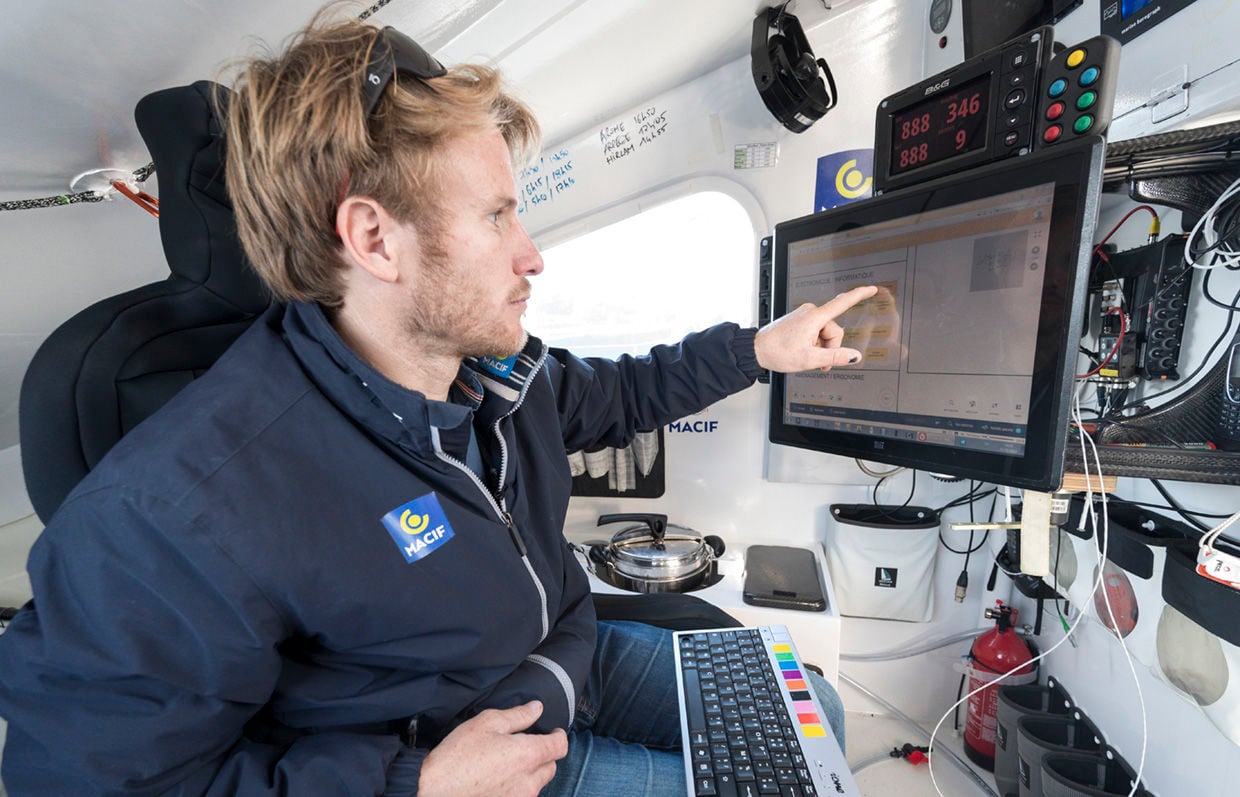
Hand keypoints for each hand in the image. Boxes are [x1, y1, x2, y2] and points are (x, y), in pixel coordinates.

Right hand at [418, 701, 567, 796]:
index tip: (552, 731)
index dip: (558, 735)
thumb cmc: (458, 754)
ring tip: (508, 764)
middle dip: (543, 755)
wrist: (434, 789)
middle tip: (524, 746)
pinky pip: (522, 796)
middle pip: (551, 766)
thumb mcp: (487, 723)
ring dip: (530, 773)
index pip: (560, 746)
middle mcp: (529, 781)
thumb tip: (537, 708)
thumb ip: (518, 715)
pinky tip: (498, 780)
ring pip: (537, 784)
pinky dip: (517, 788)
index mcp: (528, 755)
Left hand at [754, 285, 878, 372]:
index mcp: (814, 317)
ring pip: (825, 333)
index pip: (842, 303)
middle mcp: (810, 312)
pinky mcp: (800, 320)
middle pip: (834, 330)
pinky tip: (803, 350)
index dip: (859, 295)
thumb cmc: (777, 351)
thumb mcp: (810, 359)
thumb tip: (854, 356)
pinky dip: (814, 343)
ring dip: (820, 347)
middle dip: (829, 347)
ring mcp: (804, 315)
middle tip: (818, 361)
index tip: (871, 289)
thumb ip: (835, 357)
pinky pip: (816, 332)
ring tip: (806, 355)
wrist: (757, 350)